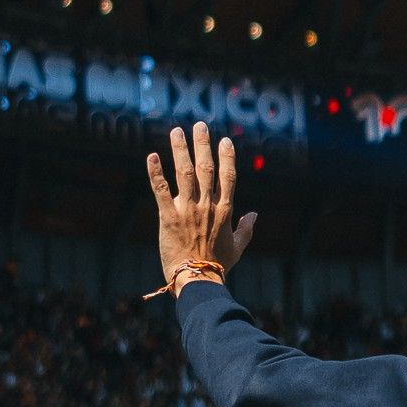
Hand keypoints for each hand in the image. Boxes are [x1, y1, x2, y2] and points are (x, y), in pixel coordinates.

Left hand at [146, 121, 257, 286]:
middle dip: (202, 145)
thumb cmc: (218, 266)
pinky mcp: (168, 218)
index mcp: (224, 211)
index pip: (228, 177)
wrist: (197, 280)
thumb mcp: (238, 248)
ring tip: (176, 132)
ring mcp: (187, 210)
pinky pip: (161, 191)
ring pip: (184, 174)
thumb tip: (254, 214)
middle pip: (206, 169)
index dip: (227, 157)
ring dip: (180, 150)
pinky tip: (151, 156)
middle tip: (199, 125)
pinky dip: (155, 173)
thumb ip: (246, 229)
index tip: (225, 140)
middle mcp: (207, 206)